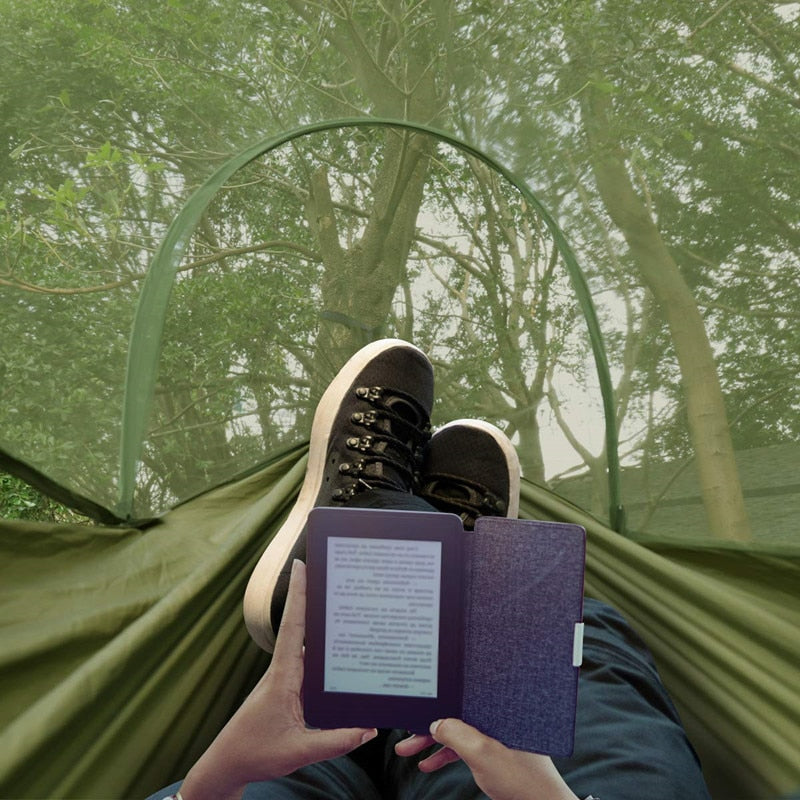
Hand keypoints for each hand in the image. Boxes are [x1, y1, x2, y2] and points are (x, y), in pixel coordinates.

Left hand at [180, 560, 376, 799]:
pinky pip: (310, 668)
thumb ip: (336, 741)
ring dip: (321, 626)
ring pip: (308, 647)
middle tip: (332, 572)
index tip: (301, 564)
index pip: (292, 626)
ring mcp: (286, 680)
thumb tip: (370, 729)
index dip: (298, 595)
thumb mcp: (298, 750)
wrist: (226, 766)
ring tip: (344, 606)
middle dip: (313, 599)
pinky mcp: (289, 692)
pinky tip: (342, 655)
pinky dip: (324, 656)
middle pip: (302, 628)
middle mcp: (284, 671)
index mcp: (282, 676)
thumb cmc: (254, 753)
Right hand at [395, 719, 578, 799]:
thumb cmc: (522, 778)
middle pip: (454, 716)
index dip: (436, 705)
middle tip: (404, 736)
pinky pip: (464, 748)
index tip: (415, 712)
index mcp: (496, 708)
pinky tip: (429, 764)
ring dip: (432, 743)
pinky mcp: (494, 751)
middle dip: (428, 727)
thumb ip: (456, 734)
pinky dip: (446, 755)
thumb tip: (435, 722)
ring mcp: (494, 735)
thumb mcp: (482, 753)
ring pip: (456, 733)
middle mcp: (495, 717)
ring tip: (407, 751)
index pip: (460, 699)